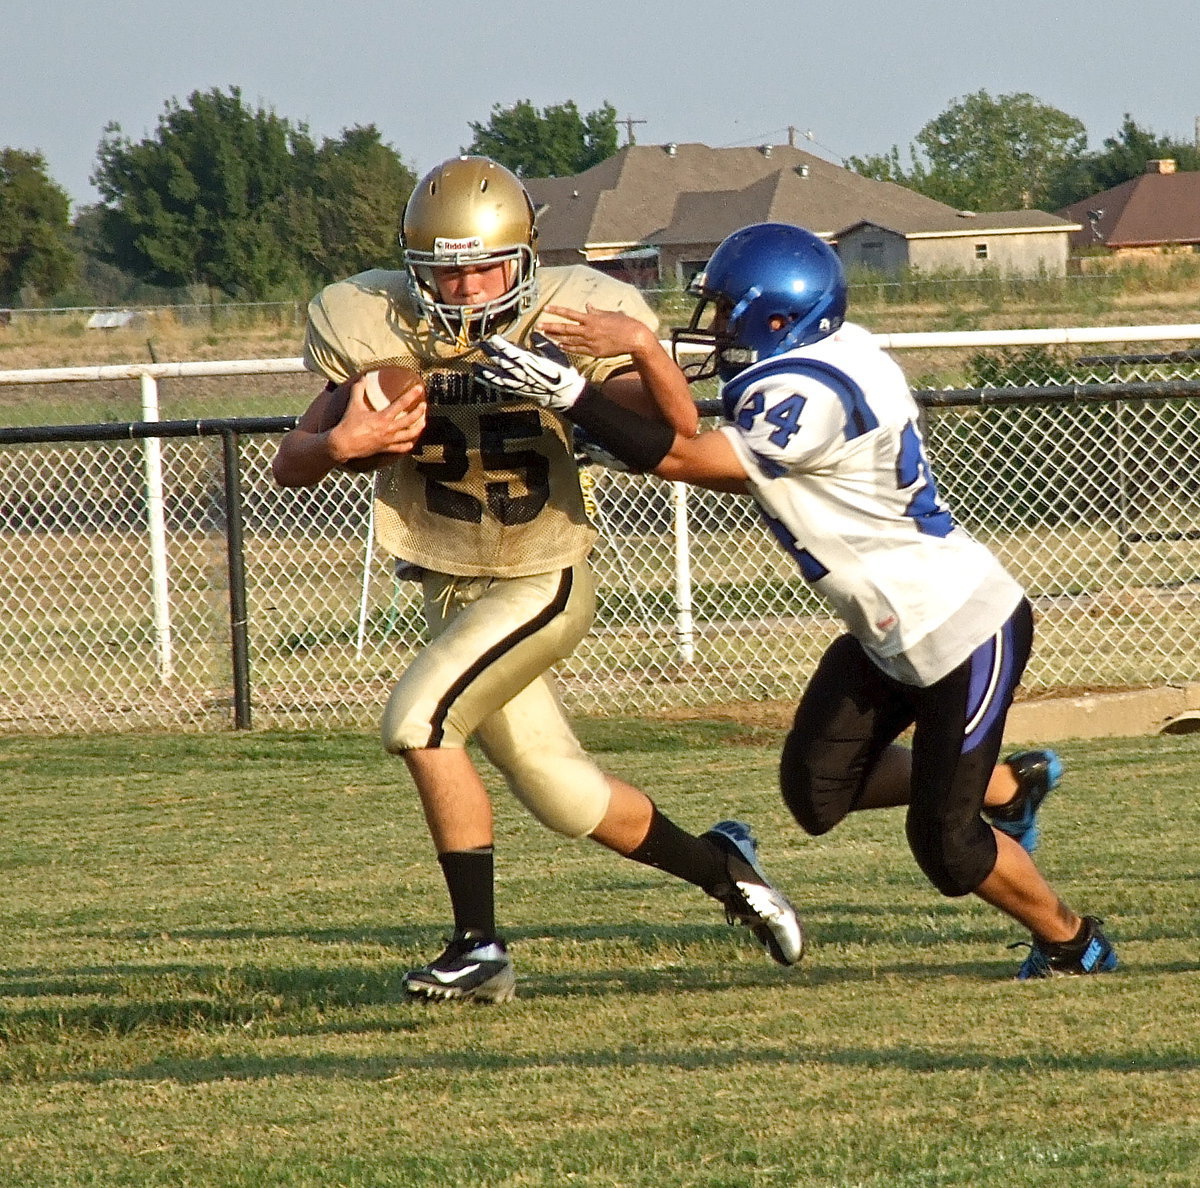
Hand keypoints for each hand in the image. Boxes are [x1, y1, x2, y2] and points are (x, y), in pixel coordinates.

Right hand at [327, 373, 426, 467]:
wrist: (343, 444)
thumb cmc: (348, 425)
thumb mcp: (353, 404)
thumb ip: (358, 389)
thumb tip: (363, 378)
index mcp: (383, 417)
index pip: (402, 403)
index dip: (412, 395)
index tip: (419, 389)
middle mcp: (389, 429)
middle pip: (410, 420)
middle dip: (419, 412)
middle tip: (424, 406)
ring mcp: (389, 440)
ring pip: (409, 435)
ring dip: (418, 428)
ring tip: (423, 423)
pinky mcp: (385, 449)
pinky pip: (401, 448)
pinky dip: (408, 445)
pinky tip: (412, 442)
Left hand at [476, 333, 587, 409]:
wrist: (566, 395)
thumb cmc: (563, 372)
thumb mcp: (556, 353)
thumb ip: (543, 343)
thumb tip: (533, 335)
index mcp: (533, 363)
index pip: (514, 353)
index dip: (503, 346)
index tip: (493, 338)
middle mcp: (524, 374)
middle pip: (503, 363)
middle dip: (490, 353)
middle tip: (480, 344)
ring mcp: (520, 384)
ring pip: (499, 377)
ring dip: (485, 371)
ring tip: (474, 365)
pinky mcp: (518, 391)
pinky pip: (501, 387)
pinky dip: (490, 383)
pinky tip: (480, 378)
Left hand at [538, 304, 656, 360]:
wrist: (634, 338)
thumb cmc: (624, 323)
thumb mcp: (609, 314)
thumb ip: (596, 312)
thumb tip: (587, 306)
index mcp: (592, 319)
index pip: (570, 313)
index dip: (556, 311)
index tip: (545, 309)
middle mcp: (589, 331)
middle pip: (565, 329)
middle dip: (550, 327)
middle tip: (538, 326)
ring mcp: (591, 343)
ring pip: (569, 340)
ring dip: (557, 338)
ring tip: (546, 335)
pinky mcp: (594, 352)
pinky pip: (578, 350)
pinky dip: (568, 348)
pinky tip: (560, 345)